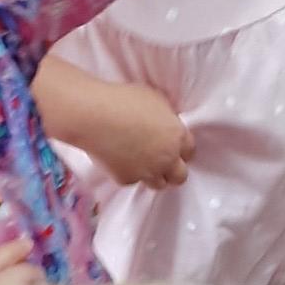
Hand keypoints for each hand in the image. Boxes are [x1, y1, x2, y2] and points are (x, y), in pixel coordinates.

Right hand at [75, 81, 194, 189]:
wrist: (95, 116)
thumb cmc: (123, 100)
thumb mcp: (155, 100)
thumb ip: (165, 117)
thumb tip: (164, 122)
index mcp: (176, 136)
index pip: (190, 151)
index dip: (180, 149)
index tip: (172, 147)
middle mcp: (166, 159)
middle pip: (180, 176)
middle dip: (173, 170)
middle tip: (161, 161)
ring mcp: (147, 172)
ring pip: (158, 184)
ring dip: (153, 175)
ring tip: (141, 163)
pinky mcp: (126, 180)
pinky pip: (132, 180)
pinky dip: (128, 172)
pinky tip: (118, 159)